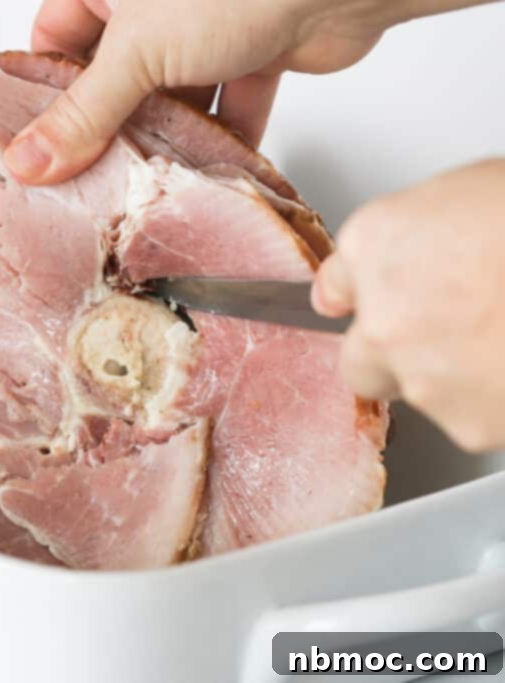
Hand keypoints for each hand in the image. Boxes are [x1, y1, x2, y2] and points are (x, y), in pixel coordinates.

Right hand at [5, 0, 489, 184]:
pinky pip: (227, 102)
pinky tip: (215, 171)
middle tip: (95, 174)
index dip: (47, 91)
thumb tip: (27, 161)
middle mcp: (154, 1)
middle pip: (114, 75)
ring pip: (170, 94)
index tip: (41, 144)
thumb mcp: (138, 52)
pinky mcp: (253, 49)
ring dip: (167, 138)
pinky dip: (224, 137)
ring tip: (152, 182)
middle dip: (112, 125)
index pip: (55, 37)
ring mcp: (205, 24)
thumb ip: (84, 114)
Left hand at [312, 159, 504, 451]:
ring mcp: (418, 375)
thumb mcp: (478, 186)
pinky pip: (472, 419)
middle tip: (454, 335)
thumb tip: (424, 245)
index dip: (361, 294)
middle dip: (394, 354)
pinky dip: (496, 403)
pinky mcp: (465, 422)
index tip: (366, 301)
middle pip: (360, 357)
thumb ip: (427, 226)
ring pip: (420, 392)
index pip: (336, 283)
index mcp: (377, 244)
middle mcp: (380, 316)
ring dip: (454, 377)